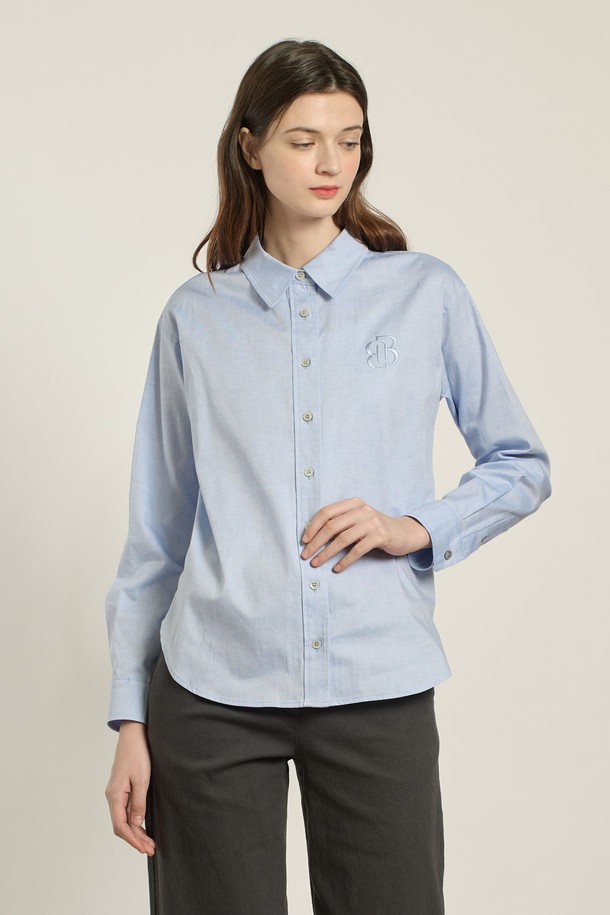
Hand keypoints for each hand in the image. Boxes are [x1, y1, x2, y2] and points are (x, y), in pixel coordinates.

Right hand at [105, 721, 155, 855]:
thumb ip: (138, 803)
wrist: (133, 734)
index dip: (133, 840)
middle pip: (121, 825)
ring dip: (136, 831)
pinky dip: (134, 821)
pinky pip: (125, 810)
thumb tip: (136, 824)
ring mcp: (116, 792)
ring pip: (123, 819)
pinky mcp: (122, 788)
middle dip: (135, 839)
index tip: (144, 848)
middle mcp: (112, 796)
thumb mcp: (142, 779)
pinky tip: (144, 826)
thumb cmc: (137, 753)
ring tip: (149, 842)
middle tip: (151, 849)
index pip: (120, 825)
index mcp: (115, 795)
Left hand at [300, 497, 431, 572]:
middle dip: (316, 542)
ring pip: (343, 539)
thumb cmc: (374, 528)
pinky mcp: (381, 536)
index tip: (304, 541)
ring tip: (316, 563)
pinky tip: (337, 568)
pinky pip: (358, 550)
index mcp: (353, 503)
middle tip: (305, 555)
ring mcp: (372, 522)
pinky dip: (345, 560)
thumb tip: (312, 536)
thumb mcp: (358, 520)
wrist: (403, 532)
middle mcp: (362, 510)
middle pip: (332, 526)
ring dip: (327, 553)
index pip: (327, 512)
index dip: (313, 526)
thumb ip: (340, 523)